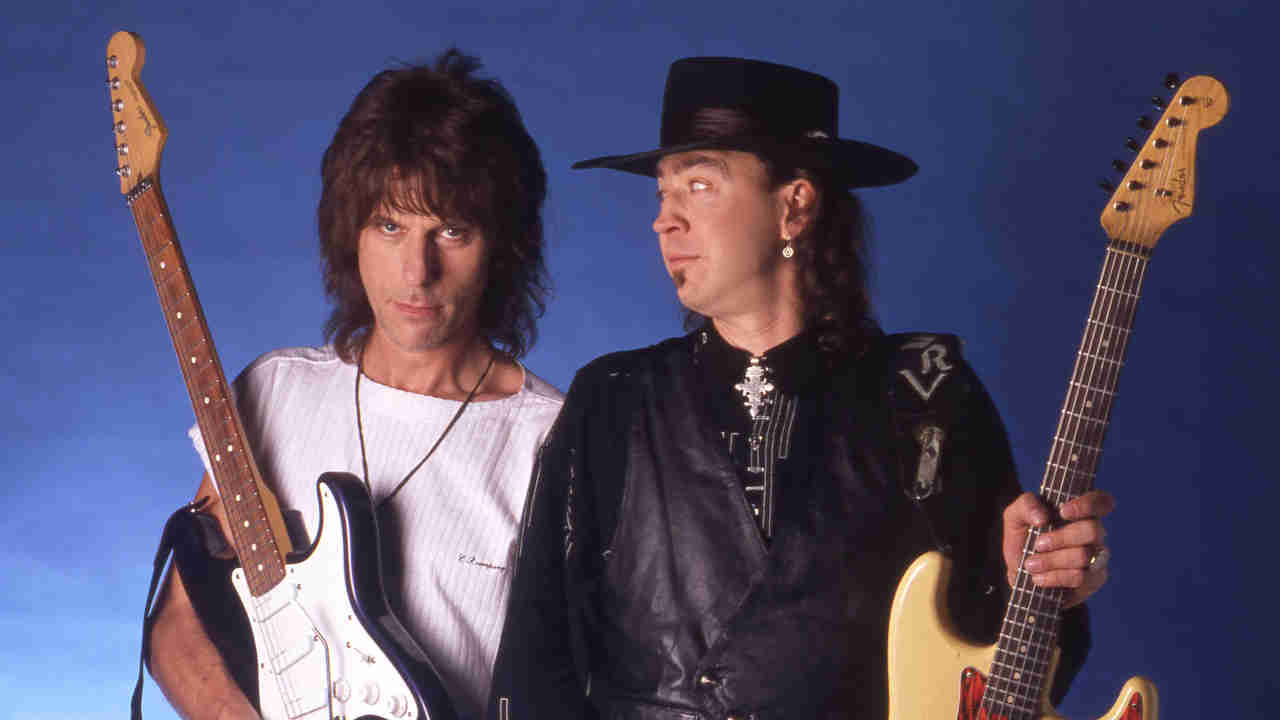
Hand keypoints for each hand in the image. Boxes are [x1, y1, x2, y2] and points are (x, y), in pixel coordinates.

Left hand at [1002, 490, 1114, 607]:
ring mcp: (1097, 556)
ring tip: (1031, 564)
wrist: (1020, 574)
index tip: (1063, 511)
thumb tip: (1042, 516)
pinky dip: (1055, 577)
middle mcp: (1093, 533)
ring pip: (1084, 555)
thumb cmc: (1023, 540)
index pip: (1101, 501)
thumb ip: (1026, 505)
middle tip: (1037, 544)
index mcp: (1079, 512)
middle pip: (1092, 530)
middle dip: (1060, 538)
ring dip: (1052, 560)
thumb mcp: (1015, 517)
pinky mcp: (1094, 579)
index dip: (1088, 504)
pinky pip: (1080, 577)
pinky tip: (1039, 577)